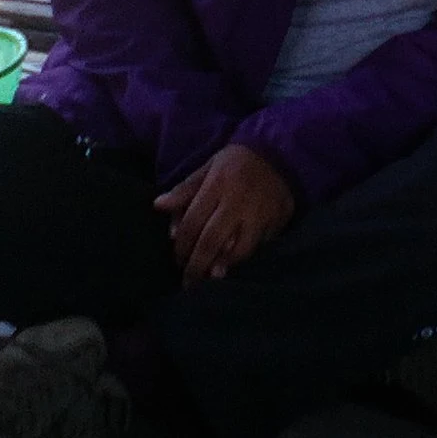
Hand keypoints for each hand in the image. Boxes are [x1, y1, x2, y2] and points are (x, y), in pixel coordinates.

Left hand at [153, 144, 294, 282]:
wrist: (278, 155)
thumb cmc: (235, 163)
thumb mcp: (208, 168)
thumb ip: (184, 190)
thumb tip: (158, 206)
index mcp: (217, 185)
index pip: (193, 222)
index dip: (182, 245)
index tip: (178, 259)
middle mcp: (237, 201)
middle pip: (212, 241)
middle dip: (197, 265)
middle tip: (189, 282)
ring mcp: (259, 214)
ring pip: (237, 250)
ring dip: (221, 267)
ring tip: (209, 278)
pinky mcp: (276, 222)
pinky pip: (257, 248)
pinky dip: (243, 259)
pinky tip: (232, 266)